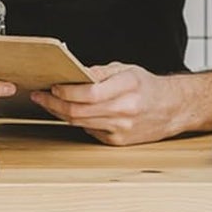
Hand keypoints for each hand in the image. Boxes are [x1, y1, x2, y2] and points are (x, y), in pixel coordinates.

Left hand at [31, 62, 185, 145]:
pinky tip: (69, 113)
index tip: (52, 86)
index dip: (66, 91)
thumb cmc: (146, 86)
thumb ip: (99, 72)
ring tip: (48, 103)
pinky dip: (77, 122)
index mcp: (127, 87)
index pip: (89, 93)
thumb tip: (73, 73)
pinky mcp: (119, 142)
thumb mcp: (125, 69)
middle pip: (80, 111)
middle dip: (54, 104)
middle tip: (39, 96)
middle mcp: (125, 110)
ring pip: (81, 123)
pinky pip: (90, 131)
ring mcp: (122, 129)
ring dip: (60, 113)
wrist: (172, 108)